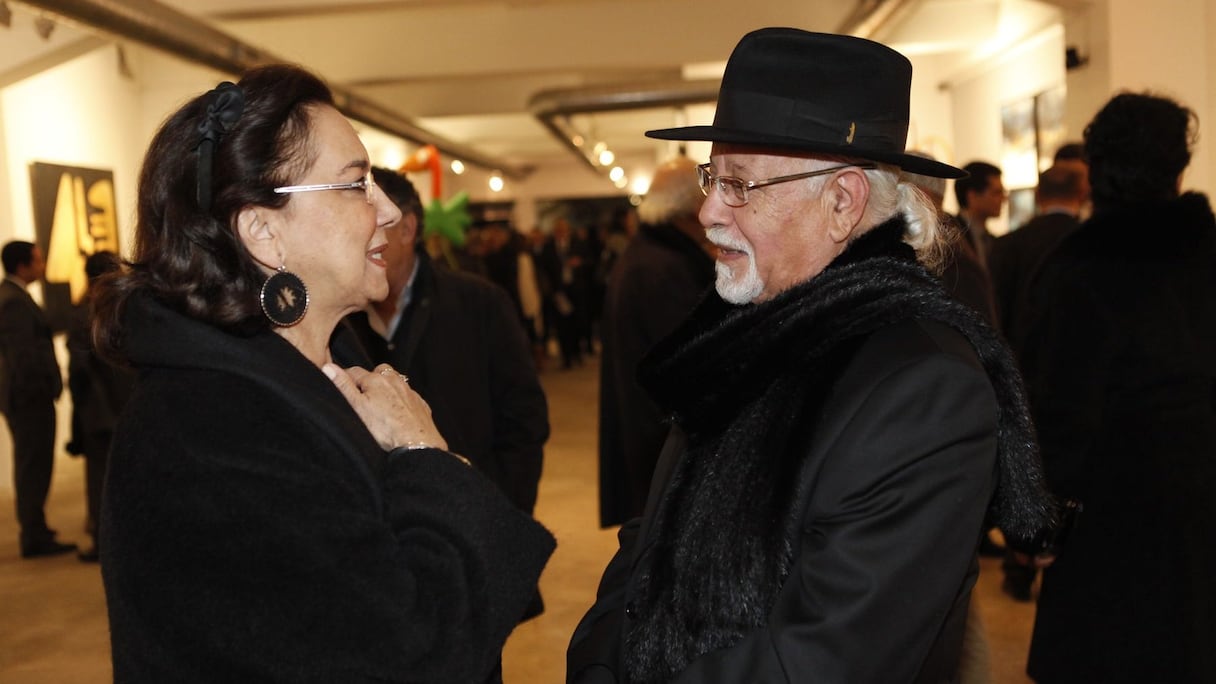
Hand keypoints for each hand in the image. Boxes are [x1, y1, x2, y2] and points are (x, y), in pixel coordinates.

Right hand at [323, 363, 447, 451]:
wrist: (416, 443)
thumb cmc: (384, 428)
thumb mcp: (356, 407)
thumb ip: (343, 386)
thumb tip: (328, 366)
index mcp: (376, 379)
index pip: (354, 371)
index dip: (344, 377)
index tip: (339, 385)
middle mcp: (394, 381)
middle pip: (377, 372)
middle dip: (368, 379)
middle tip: (360, 395)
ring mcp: (409, 392)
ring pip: (395, 382)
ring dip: (386, 388)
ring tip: (378, 403)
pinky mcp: (420, 404)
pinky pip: (408, 396)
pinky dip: (401, 400)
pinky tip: (397, 412)